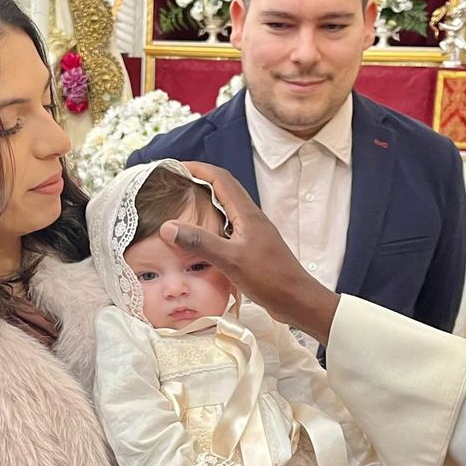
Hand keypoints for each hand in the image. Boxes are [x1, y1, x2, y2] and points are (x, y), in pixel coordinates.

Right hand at [162, 163, 341, 342]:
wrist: (297, 299)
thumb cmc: (270, 278)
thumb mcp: (230, 259)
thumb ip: (200, 242)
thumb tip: (168, 227)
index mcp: (247, 213)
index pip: (222, 179)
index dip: (199, 168)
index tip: (178, 166)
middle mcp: (251, 218)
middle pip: (225, 188)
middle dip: (201, 180)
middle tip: (179, 183)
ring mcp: (254, 232)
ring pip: (228, 207)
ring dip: (208, 200)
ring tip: (187, 205)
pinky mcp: (254, 247)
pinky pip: (230, 226)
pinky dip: (214, 223)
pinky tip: (204, 237)